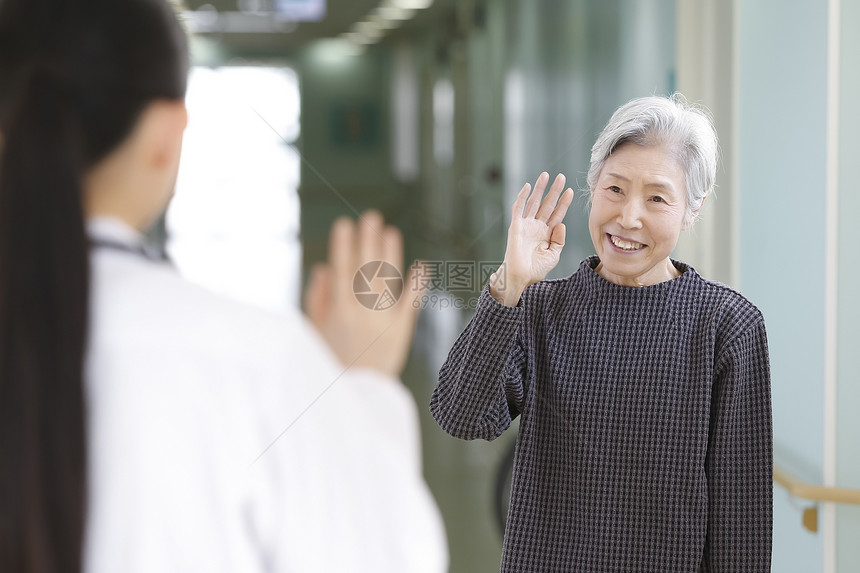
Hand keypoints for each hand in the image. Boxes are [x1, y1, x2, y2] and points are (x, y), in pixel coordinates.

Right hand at [304, 210, 423, 376]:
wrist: (356, 394)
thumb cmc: (331, 360)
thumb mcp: (315, 332)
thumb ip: (318, 299)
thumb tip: (322, 268)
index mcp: (337, 310)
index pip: (341, 270)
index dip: (342, 246)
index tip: (344, 224)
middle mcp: (360, 312)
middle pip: (365, 269)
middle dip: (367, 241)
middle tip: (370, 217)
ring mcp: (381, 320)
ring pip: (386, 280)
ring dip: (389, 254)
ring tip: (390, 232)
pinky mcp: (400, 330)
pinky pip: (410, 304)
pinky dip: (416, 285)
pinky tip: (421, 266)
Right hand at [490, 172, 573, 305]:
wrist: (521, 277)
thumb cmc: (536, 269)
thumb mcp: (554, 255)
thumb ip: (559, 239)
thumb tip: (562, 224)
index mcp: (547, 233)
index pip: (557, 214)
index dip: (563, 202)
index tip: (571, 191)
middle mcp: (537, 226)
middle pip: (547, 204)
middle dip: (554, 191)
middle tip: (561, 177)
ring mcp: (526, 225)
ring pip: (534, 202)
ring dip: (539, 189)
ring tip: (546, 175)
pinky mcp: (516, 226)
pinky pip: (518, 208)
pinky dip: (522, 197)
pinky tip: (528, 187)